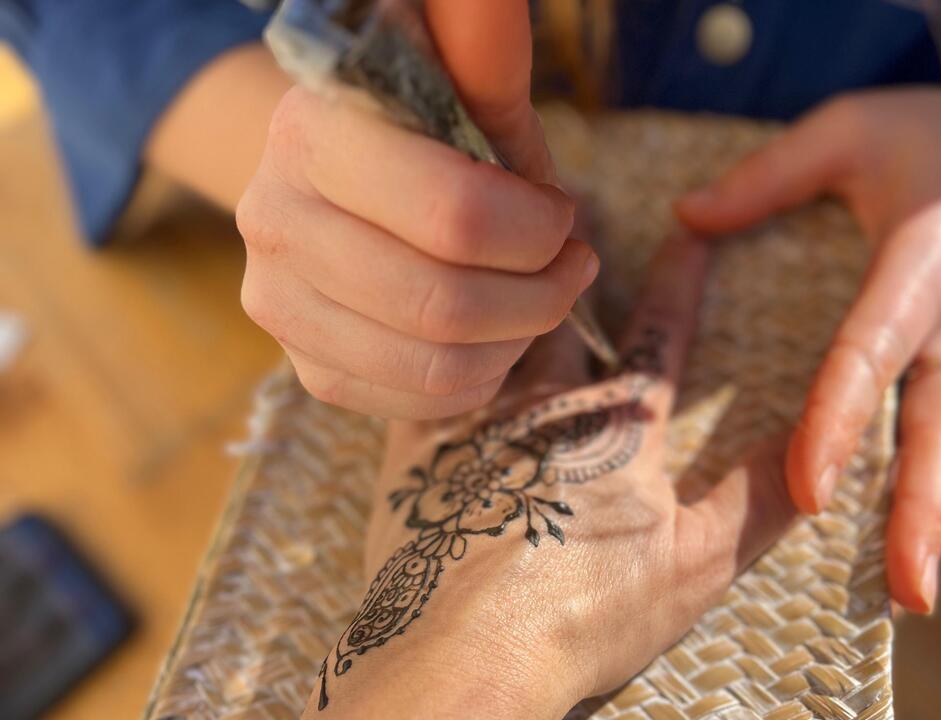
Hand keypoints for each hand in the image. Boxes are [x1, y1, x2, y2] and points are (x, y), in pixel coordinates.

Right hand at [236, 1, 593, 418]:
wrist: (335, 183)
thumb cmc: (419, 131)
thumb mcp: (454, 79)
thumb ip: (483, 51)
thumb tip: (499, 5)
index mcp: (312, 133)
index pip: (454, 213)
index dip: (536, 228)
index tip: (562, 214)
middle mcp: (274, 219)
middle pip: (444, 302)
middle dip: (541, 294)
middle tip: (572, 268)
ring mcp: (278, 303)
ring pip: (437, 365)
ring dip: (519, 338)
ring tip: (539, 300)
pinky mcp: (304, 364)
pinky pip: (418, 402)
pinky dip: (483, 377)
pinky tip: (496, 337)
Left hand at [305, 236, 796, 718]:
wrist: (468, 644)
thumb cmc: (585, 611)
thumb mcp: (694, 565)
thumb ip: (756, 502)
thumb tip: (817, 457)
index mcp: (616, 428)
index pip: (658, 337)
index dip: (679, 282)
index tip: (691, 232)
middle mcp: (545, 403)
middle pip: (563, 309)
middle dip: (574, 252)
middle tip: (573, 196)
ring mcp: (476, 416)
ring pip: (491, 323)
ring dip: (500, 276)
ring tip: (495, 237)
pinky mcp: (416, 441)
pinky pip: (423, 364)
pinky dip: (429, 332)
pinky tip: (417, 312)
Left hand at [676, 71, 940, 612]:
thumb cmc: (936, 135)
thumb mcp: (852, 130)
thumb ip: (771, 176)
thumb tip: (686, 216)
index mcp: (922, 265)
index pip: (870, 354)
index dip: (838, 421)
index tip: (808, 486)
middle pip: (940, 427)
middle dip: (922, 508)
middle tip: (906, 590)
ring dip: (931, 516)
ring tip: (911, 595)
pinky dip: (925, 483)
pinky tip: (901, 536)